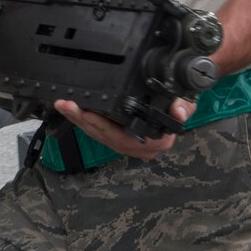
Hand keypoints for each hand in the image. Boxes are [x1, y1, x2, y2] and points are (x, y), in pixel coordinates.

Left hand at [52, 96, 195, 159]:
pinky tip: (70, 110)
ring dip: (78, 119)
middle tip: (67, 105)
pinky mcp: (117, 139)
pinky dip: (82, 121)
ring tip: (63, 105)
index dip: (104, 126)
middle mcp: (139, 148)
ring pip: (97, 135)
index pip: (124, 137)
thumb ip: (184, 106)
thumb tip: (178, 111)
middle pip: (104, 136)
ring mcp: (126, 145)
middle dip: (83, 120)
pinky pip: (96, 132)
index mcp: (155, 142)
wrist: (178, 109)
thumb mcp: (186, 103)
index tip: (88, 113)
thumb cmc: (180, 106)